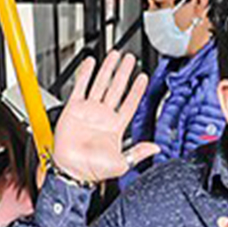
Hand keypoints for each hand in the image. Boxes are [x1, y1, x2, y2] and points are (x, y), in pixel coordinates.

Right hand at [51, 51, 155, 182]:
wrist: (72, 170)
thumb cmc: (93, 169)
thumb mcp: (122, 163)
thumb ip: (139, 153)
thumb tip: (156, 148)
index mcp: (115, 127)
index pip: (129, 103)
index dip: (137, 90)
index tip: (143, 77)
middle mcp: (103, 116)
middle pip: (116, 88)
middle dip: (124, 73)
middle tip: (130, 59)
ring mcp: (88, 111)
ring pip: (101, 84)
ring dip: (108, 69)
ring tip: (115, 55)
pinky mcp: (73, 109)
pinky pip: (80, 87)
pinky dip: (85, 74)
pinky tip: (91, 63)